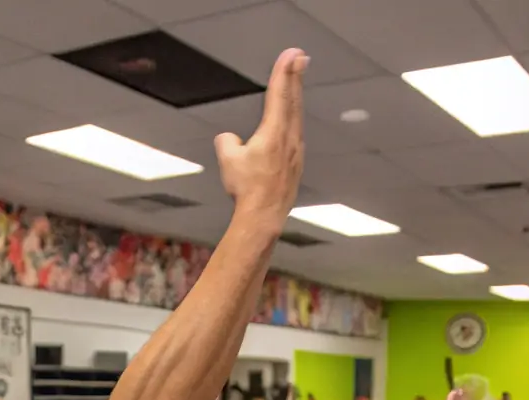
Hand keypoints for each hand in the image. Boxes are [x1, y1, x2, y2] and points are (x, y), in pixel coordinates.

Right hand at [215, 49, 307, 233]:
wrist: (264, 215)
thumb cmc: (247, 189)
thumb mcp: (227, 160)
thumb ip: (227, 141)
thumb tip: (230, 139)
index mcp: (273, 133)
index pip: (279, 95)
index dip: (283, 72)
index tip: (290, 54)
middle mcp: (289, 139)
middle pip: (293, 101)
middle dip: (296, 76)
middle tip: (301, 56)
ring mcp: (296, 151)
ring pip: (297, 117)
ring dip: (296, 96)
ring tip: (297, 81)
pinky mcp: (297, 163)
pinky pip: (296, 134)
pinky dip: (294, 119)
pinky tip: (292, 119)